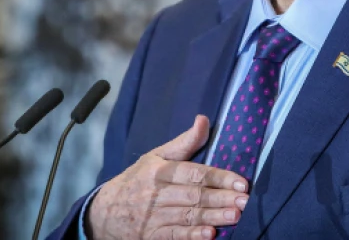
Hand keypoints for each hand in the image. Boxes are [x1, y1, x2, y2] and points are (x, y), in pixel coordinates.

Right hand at [86, 115, 249, 238]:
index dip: (219, 177)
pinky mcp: (151, 236)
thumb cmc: (137, 180)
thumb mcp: (155, 157)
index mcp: (159, 171)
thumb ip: (184, 143)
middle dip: (221, 198)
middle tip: (245, 201)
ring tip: (235, 216)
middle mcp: (156, 193)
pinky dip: (191, 236)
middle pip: (193, 196)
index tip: (241, 182)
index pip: (193, 173)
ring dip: (212, 217)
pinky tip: (209, 235)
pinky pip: (174, 236)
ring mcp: (153, 217)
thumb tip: (204, 120)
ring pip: (187, 216)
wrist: (103, 212)